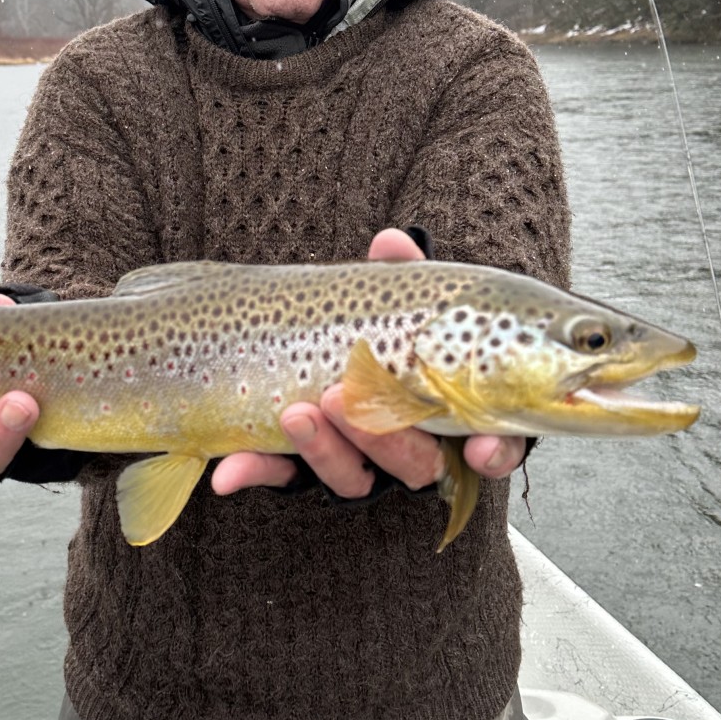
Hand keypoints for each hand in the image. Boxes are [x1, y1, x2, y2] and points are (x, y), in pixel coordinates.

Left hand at [210, 230, 526, 499]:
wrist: (303, 341)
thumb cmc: (384, 325)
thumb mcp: (394, 299)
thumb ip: (400, 277)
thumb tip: (391, 240)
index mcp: (453, 412)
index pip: (491, 445)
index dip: (493, 451)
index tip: (482, 449)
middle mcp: (411, 448)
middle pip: (414, 464)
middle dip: (382, 438)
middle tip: (345, 398)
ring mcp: (357, 463)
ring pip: (351, 477)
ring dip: (324, 450)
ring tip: (294, 413)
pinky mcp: (302, 468)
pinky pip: (283, 479)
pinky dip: (256, 471)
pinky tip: (227, 473)